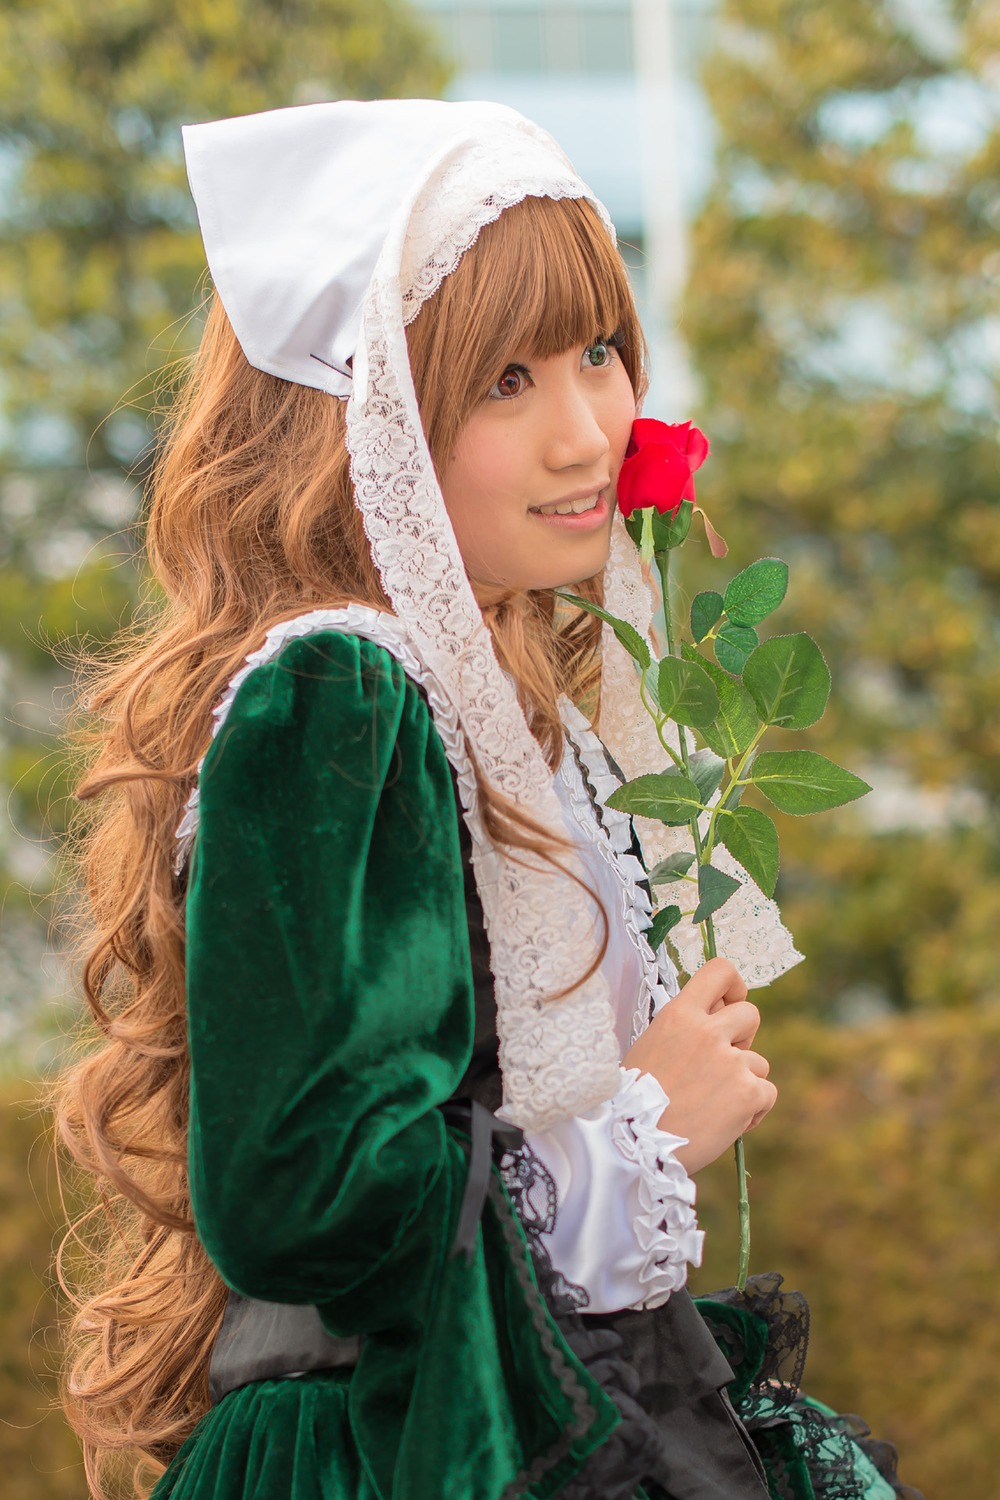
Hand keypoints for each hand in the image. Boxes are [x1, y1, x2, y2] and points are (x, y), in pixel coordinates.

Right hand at [623, 958, 776, 1173]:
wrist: (634, 1144)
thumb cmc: (635, 1100)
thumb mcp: (652, 1046)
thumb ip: (685, 1030)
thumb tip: (716, 1021)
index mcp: (679, 1014)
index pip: (720, 971)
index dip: (734, 986)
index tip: (729, 1003)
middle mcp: (708, 1031)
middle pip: (751, 1014)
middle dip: (742, 1038)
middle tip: (720, 1065)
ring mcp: (731, 1061)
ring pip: (758, 1061)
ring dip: (743, 1081)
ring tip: (713, 1105)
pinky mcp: (748, 1092)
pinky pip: (767, 1092)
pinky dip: (753, 1109)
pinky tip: (726, 1123)